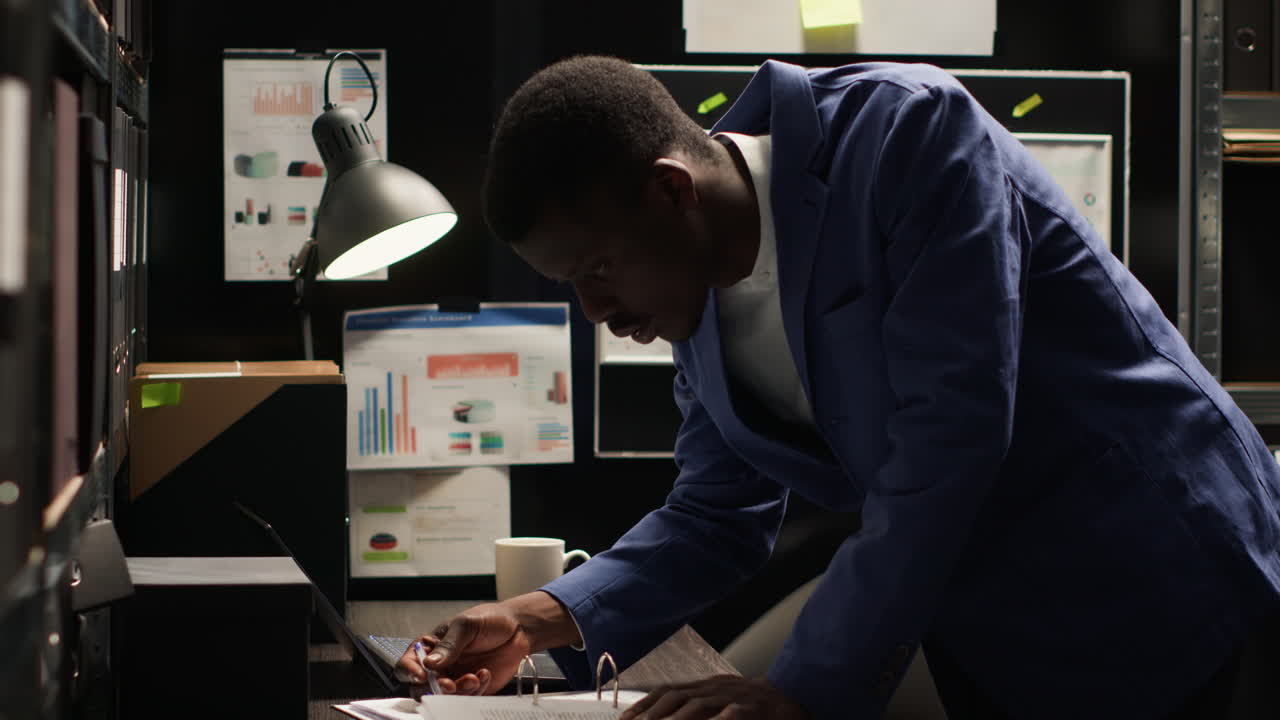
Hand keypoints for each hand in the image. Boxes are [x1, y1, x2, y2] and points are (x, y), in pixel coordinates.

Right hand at [396, 602, 528, 695]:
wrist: (519, 629)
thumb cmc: (490, 620)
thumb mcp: (466, 625)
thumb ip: (448, 645)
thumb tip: (429, 664)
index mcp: (430, 646)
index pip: (407, 663)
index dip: (409, 671)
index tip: (422, 675)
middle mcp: (439, 666)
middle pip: (422, 687)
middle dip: (435, 689)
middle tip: (450, 685)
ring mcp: (455, 678)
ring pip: (445, 697)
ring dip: (459, 692)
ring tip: (474, 677)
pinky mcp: (473, 688)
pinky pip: (467, 698)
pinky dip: (476, 690)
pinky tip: (485, 673)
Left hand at [619, 676, 807, 719]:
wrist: (794, 694)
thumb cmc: (755, 706)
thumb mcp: (722, 701)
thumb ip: (698, 709)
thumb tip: (666, 717)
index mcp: (706, 686)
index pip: (668, 692)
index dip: (645, 705)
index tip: (625, 719)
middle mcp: (715, 688)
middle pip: (676, 698)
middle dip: (652, 714)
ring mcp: (733, 696)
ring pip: (698, 706)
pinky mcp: (751, 708)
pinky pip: (731, 716)